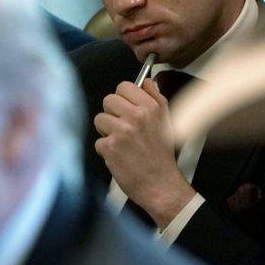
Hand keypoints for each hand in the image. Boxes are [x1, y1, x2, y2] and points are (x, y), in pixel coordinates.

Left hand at [94, 78, 195, 227]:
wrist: (160, 183)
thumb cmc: (162, 155)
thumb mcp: (166, 121)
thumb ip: (156, 98)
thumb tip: (146, 81)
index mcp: (150, 107)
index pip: (124, 86)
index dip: (122, 98)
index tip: (125, 108)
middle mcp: (136, 116)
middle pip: (108, 100)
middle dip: (112, 113)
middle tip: (122, 127)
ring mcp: (121, 132)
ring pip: (99, 119)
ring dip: (106, 131)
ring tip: (120, 142)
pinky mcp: (110, 147)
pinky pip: (98, 141)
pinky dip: (106, 149)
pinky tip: (119, 155)